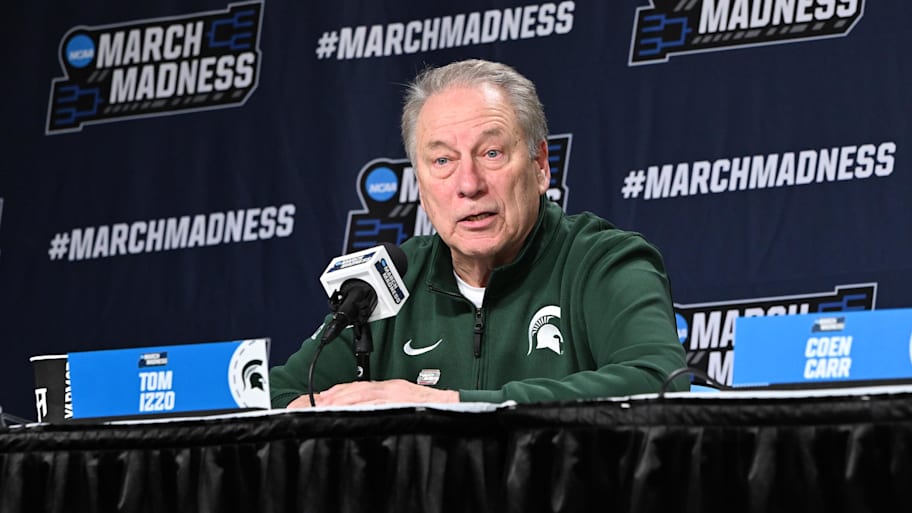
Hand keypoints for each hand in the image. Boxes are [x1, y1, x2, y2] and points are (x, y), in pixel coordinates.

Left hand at [285, 379, 457, 407]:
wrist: (454, 406)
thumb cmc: (430, 409)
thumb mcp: (404, 404)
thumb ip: (384, 407)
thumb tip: (363, 415)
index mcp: (389, 388)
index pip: (358, 388)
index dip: (338, 393)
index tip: (321, 399)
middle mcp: (390, 388)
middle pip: (356, 389)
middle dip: (334, 396)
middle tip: (315, 404)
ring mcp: (395, 393)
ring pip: (362, 394)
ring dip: (342, 401)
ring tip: (325, 408)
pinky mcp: (402, 400)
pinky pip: (377, 402)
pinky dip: (361, 406)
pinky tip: (349, 411)